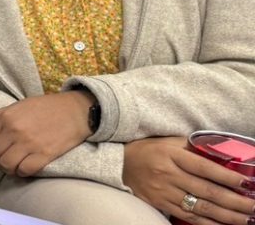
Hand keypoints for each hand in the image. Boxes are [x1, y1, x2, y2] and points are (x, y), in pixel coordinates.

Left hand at [0, 91, 92, 176]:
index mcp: (7, 116)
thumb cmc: (47, 108)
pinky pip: (24, 170)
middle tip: (4, 159)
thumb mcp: (19, 105)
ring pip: (6, 165)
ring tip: (14, 165)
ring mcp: (29, 143)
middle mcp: (15, 130)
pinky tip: (26, 167)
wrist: (76, 111)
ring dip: (8, 168)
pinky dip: (22, 172)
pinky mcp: (44, 154)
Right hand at [124, 137, 254, 224]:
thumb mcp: (168, 142)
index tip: (247, 183)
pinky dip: (208, 223)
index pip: (205, 168)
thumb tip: (222, 156)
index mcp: (172, 155)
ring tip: (246, 219)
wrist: (118, 164)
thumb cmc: (148, 150)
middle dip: (235, 200)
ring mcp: (164, 192)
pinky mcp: (160, 204)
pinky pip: (188, 216)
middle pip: (207, 191)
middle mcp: (168, 174)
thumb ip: (193, 148)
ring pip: (200, 207)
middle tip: (254, 205)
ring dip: (227, 215)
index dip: (227, 177)